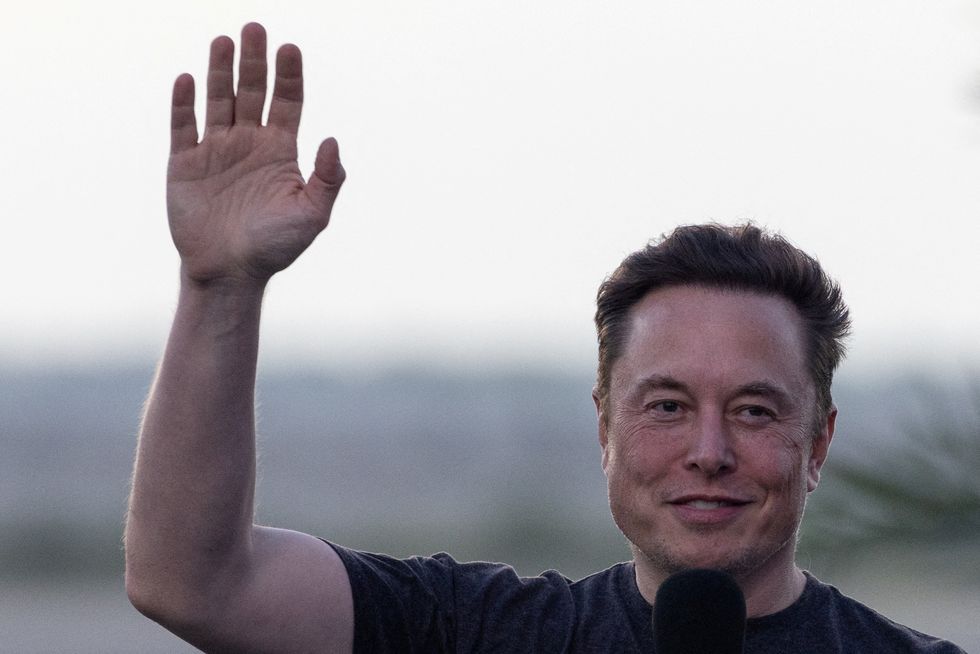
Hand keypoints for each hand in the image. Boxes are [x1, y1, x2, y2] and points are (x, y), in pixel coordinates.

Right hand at [167, 22, 344, 286]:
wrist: (231, 273)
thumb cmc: (276, 246)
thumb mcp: (313, 215)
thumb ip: (328, 179)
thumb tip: (332, 138)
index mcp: (280, 151)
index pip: (287, 103)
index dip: (289, 76)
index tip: (290, 49)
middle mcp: (249, 143)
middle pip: (252, 92)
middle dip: (254, 62)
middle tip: (256, 28)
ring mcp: (216, 151)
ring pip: (219, 101)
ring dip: (220, 72)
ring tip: (224, 41)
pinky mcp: (185, 164)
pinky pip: (184, 127)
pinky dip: (185, 104)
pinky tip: (188, 79)